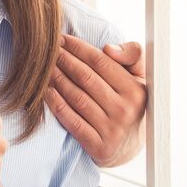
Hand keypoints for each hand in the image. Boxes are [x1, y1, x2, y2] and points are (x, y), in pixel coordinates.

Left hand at [46, 36, 146, 167]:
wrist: (130, 148)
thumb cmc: (130, 104)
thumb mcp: (141, 78)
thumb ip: (132, 55)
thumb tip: (108, 49)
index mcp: (136, 90)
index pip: (101, 62)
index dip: (78, 48)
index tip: (63, 39)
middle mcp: (125, 110)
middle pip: (86, 78)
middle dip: (64, 60)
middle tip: (49, 50)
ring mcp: (112, 130)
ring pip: (77, 97)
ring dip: (57, 79)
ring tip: (45, 67)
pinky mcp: (98, 147)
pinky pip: (72, 121)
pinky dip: (57, 105)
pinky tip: (46, 92)